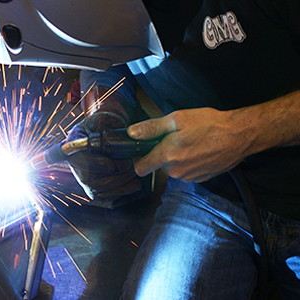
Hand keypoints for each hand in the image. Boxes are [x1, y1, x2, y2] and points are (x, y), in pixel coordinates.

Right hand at [67, 112, 141, 199]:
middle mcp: (76, 162)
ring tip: (134, 175)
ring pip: (97, 191)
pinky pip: (106, 196)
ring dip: (118, 186)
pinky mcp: (96, 185)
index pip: (76, 160)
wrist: (109, 129)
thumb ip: (104, 125)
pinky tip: (135, 184)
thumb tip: (108, 135)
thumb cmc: (105, 123)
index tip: (111, 165)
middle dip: (111, 178)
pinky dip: (121, 192)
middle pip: (87, 180)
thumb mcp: (104, 118)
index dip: (94, 165)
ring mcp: (85, 175)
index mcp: (74, 145)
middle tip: (128, 167)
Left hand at [127, 107, 249, 181]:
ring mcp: (189, 177)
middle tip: (176, 137)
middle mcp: (176, 171)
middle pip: (159, 165)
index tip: (142, 150)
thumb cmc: (209, 124)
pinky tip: (200, 150)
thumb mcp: (177, 119)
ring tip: (191, 142)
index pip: (141, 167)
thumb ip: (152, 128)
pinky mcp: (200, 178)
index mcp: (167, 156)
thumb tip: (132, 133)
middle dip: (163, 153)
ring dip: (178, 157)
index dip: (138, 158)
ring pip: (174, 168)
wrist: (239, 135)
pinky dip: (190, 162)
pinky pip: (187, 171)